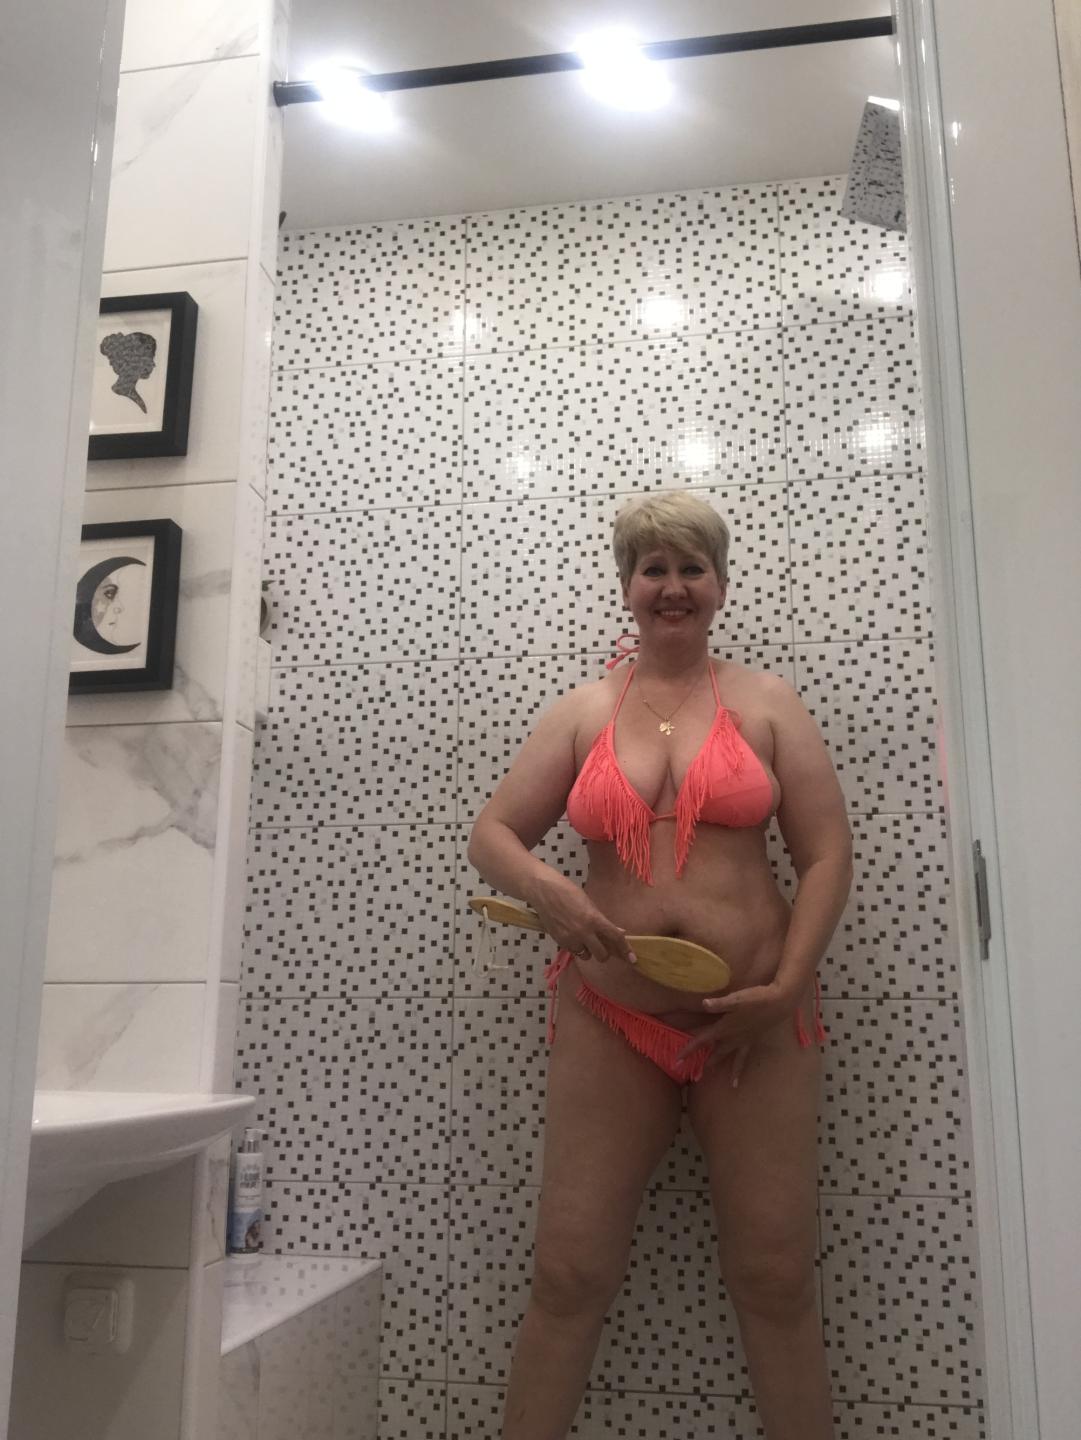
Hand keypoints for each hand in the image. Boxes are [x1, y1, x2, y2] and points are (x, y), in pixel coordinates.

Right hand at [528, 875, 635, 966]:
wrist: (544, 890)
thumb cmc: (568, 891)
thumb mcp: (589, 903)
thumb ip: (602, 920)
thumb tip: (618, 932)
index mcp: (594, 919)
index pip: (615, 938)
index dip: (626, 949)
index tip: (633, 958)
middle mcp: (583, 932)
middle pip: (602, 955)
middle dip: (605, 953)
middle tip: (602, 946)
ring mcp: (570, 938)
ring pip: (586, 955)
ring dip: (588, 950)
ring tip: (583, 937)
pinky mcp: (559, 941)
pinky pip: (573, 951)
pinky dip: (576, 947)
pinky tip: (571, 934)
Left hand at [675, 981, 794, 1087]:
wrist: (780, 1004)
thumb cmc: (757, 999)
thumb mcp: (737, 999)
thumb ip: (720, 1004)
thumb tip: (704, 1004)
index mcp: (724, 1028)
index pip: (702, 1040)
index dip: (688, 1050)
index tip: (675, 1061)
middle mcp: (732, 1037)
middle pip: (712, 1052)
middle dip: (701, 1062)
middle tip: (692, 1075)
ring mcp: (742, 1040)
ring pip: (726, 1056)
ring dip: (717, 1064)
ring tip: (708, 1073)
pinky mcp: (752, 1040)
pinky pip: (743, 1058)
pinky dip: (738, 1069)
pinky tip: (736, 1080)